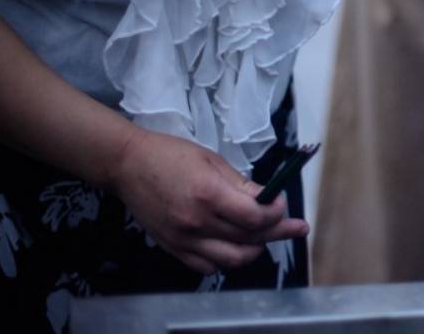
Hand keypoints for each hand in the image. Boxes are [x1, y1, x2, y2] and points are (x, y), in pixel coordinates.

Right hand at [108, 128, 308, 274]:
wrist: (128, 166)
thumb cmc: (171, 156)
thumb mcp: (213, 160)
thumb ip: (242, 184)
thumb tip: (268, 199)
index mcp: (209, 194)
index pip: (256, 217)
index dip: (276, 213)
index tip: (280, 202)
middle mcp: (197, 222)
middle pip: (250, 239)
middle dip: (278, 231)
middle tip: (295, 226)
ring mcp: (184, 239)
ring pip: (233, 259)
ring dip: (255, 249)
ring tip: (266, 237)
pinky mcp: (173, 248)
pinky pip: (208, 267)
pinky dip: (226, 260)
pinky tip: (235, 246)